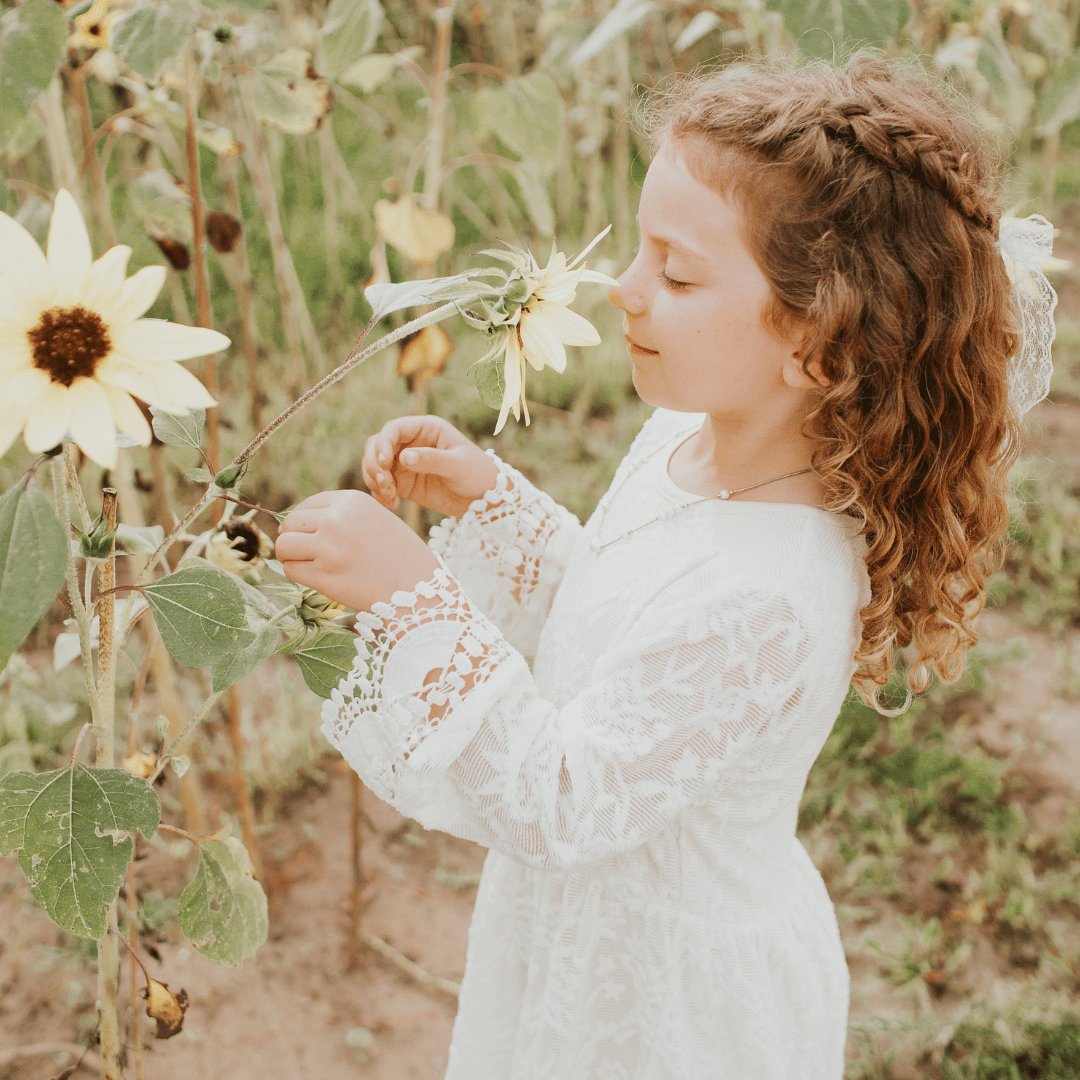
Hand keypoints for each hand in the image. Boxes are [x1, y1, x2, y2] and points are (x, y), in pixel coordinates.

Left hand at [275, 489, 438, 611]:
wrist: (420, 589)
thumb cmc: (401, 555)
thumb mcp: (377, 518)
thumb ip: (343, 514)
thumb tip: (295, 523)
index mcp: (352, 501)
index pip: (307, 504)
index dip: (305, 521)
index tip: (313, 535)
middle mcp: (337, 520)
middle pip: (290, 524)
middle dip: (295, 538)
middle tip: (309, 552)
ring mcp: (329, 548)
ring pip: (285, 546)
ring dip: (292, 555)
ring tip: (309, 563)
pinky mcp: (324, 576)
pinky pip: (291, 569)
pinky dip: (298, 573)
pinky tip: (316, 576)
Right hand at [362, 415, 498, 517]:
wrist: (485, 500)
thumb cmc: (478, 474)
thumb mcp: (458, 466)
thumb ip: (432, 460)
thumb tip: (404, 457)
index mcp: (426, 429)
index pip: (394, 429)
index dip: (383, 443)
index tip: (385, 463)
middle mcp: (411, 443)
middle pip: (377, 445)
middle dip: (374, 464)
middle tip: (385, 483)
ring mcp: (405, 463)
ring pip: (374, 465)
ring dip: (375, 480)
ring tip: (390, 496)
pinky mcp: (403, 483)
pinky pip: (381, 485)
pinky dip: (380, 494)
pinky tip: (392, 504)